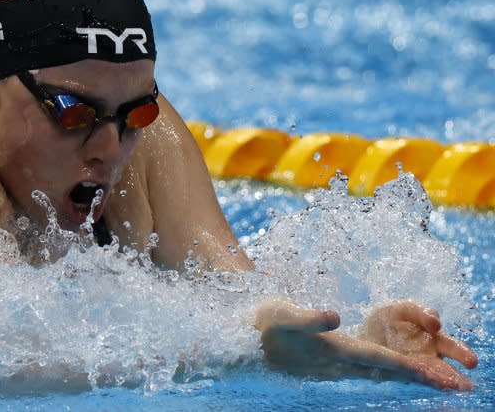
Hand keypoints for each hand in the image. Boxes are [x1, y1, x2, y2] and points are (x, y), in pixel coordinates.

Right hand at [255, 299, 476, 389]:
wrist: (240, 344)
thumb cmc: (260, 325)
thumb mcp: (280, 313)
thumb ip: (307, 316)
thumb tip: (335, 317)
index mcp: (332, 351)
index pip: (380, 361)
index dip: (412, 368)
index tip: (441, 377)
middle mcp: (338, 365)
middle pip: (389, 374)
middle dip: (424, 379)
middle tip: (460, 387)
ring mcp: (334, 369)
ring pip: (382, 375)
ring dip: (412, 378)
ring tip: (441, 381)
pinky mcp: (329, 367)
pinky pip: (370, 373)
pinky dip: (393, 374)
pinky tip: (400, 373)